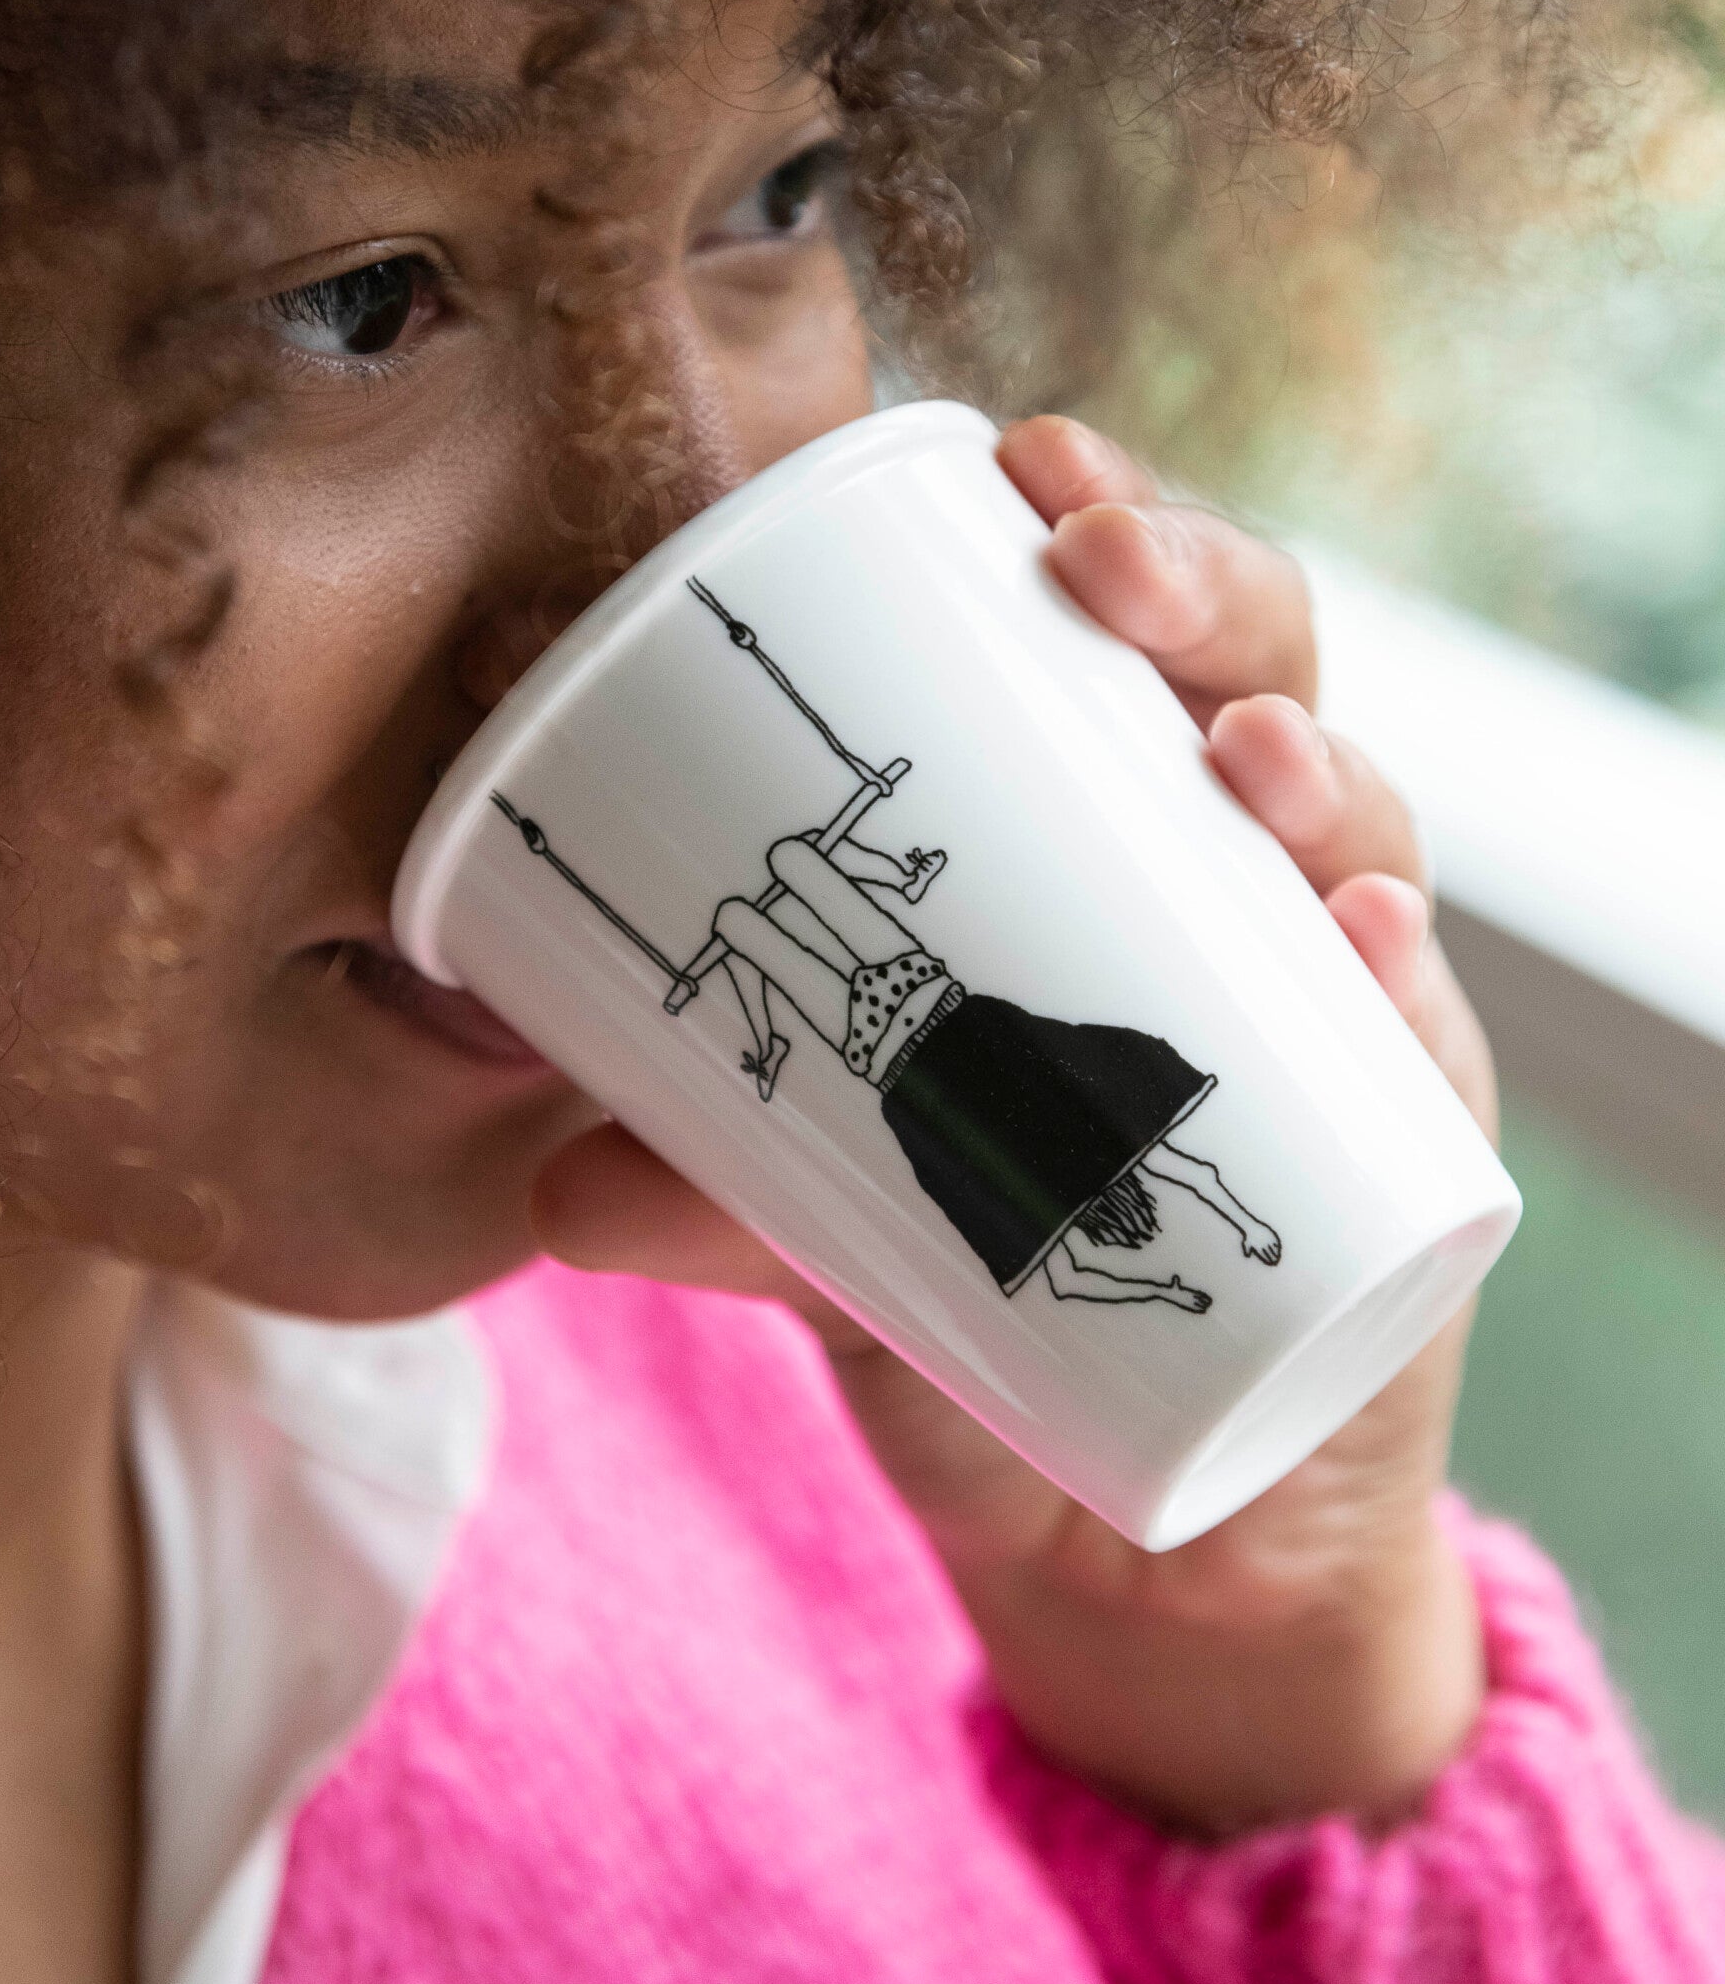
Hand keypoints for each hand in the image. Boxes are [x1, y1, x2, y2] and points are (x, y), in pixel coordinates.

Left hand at [531, 416, 1494, 1835]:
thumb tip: (558, 1178)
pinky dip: (1402, 987)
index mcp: (1108, 852)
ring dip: (1309, 765)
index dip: (1103, 515)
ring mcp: (1337, 1018)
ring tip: (1237, 753)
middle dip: (1198, 585)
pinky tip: (1362, 943)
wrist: (1146, 1530)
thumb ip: (723, 1198)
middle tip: (1100, 564)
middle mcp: (1240, 898)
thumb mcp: (840, 1234)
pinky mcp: (1407, 1162)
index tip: (1020, 454)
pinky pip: (1426, 1049)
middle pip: (1255, 676)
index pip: (1126, 641)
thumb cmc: (991, 1315)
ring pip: (1361, 832)